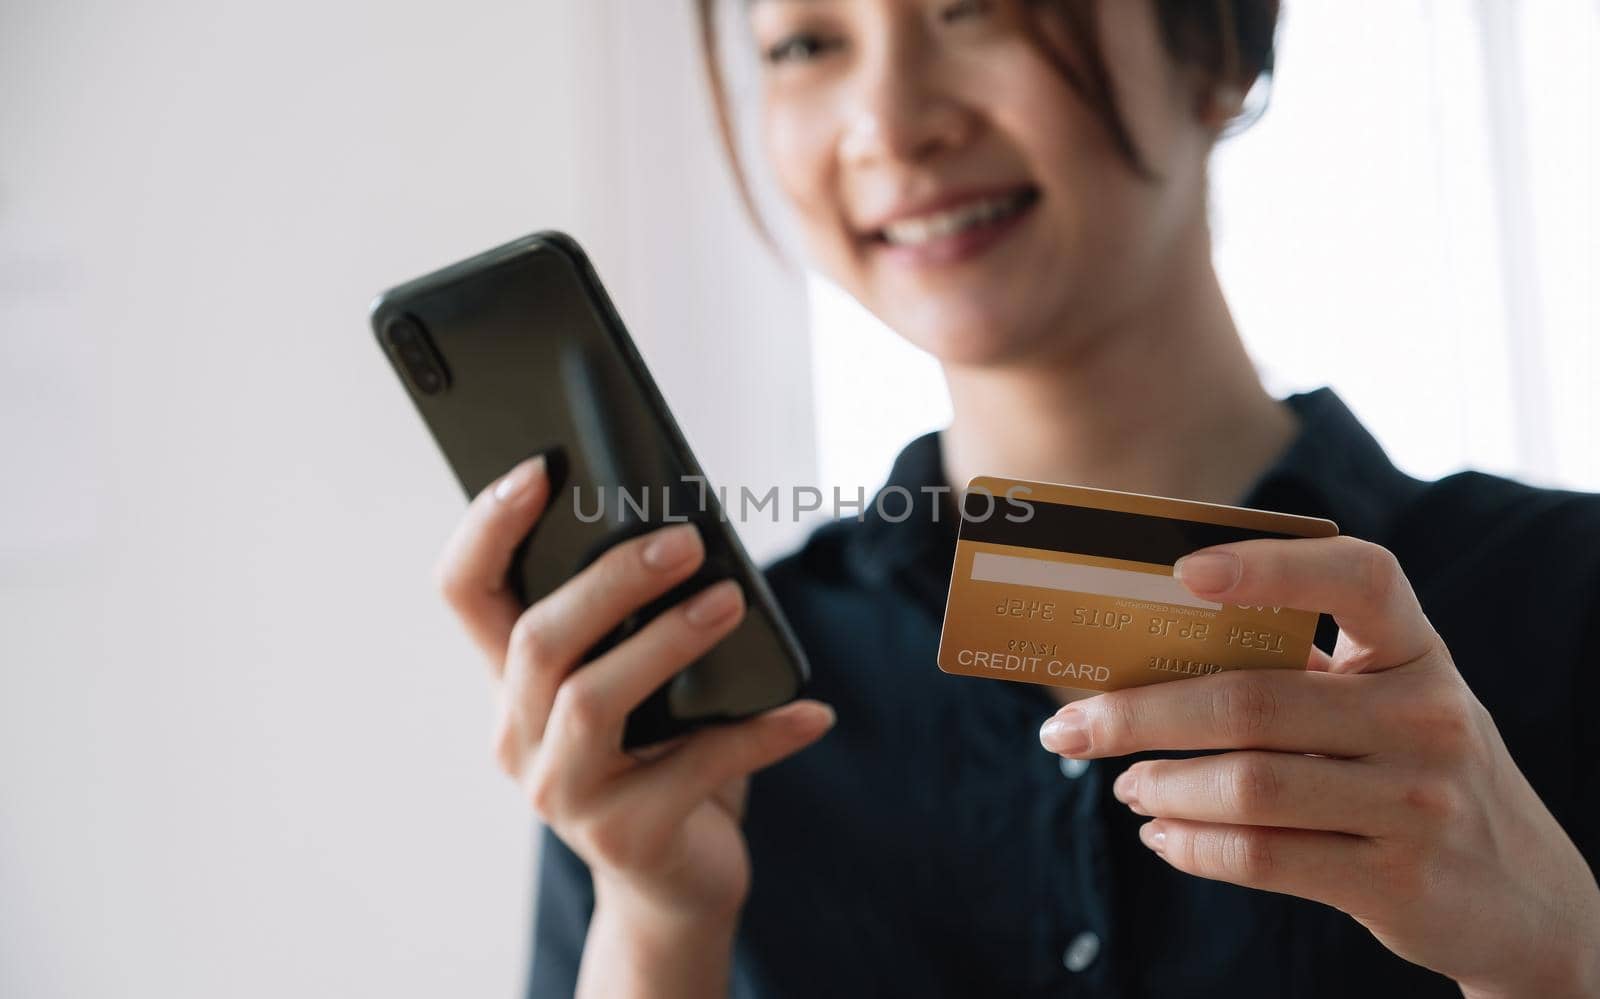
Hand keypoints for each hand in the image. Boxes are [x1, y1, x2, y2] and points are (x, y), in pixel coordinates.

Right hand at [436, 455, 834, 992]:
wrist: (674, 886)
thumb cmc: (660, 760)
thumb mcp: (637, 686)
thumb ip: (634, 623)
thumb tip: (690, 531)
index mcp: (513, 685)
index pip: (465, 593)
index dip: (487, 528)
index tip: (538, 469)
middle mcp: (518, 737)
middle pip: (536, 640)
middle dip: (609, 579)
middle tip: (684, 540)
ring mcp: (564, 793)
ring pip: (593, 699)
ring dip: (667, 641)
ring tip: (732, 601)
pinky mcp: (625, 837)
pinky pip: (696, 769)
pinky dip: (761, 734)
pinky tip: (812, 712)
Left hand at [1038, 536, 1599, 997]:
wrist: (1522, 896)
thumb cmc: (1413, 770)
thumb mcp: (1386, 705)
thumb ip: (1298, 675)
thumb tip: (1142, 656)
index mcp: (1418, 650)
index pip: (1361, 577)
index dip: (1271, 566)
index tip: (1183, 571)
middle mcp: (1429, 717)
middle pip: (1252, 700)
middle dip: (1137, 713)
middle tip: (1068, 727)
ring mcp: (1420, 802)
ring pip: (1248, 785)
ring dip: (1159, 783)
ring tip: (1121, 782)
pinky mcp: (1397, 880)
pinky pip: (1263, 856)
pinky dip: (1191, 844)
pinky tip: (1161, 833)